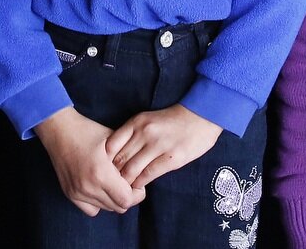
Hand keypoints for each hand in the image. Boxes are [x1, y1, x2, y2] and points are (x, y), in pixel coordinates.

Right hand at [36, 107, 143, 215]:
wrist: (59, 129)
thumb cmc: (88, 131)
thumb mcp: (114, 140)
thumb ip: (128, 160)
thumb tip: (141, 176)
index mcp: (101, 173)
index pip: (127, 200)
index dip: (136, 193)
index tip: (136, 182)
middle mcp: (88, 187)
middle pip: (118, 207)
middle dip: (126, 196)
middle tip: (126, 182)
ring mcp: (77, 192)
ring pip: (105, 209)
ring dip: (113, 199)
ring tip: (113, 182)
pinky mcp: (69, 194)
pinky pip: (91, 210)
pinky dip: (99, 203)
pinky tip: (100, 188)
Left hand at [104, 104, 222, 189]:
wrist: (201, 115)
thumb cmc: (173, 119)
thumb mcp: (148, 119)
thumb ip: (133, 133)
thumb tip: (117, 154)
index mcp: (137, 122)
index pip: (111, 145)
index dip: (105, 161)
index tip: (104, 169)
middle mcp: (144, 133)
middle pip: (120, 159)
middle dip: (113, 174)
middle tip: (109, 184)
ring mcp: (158, 146)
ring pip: (132, 169)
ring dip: (125, 182)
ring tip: (122, 189)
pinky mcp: (171, 158)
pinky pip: (149, 174)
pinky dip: (140, 183)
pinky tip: (138, 187)